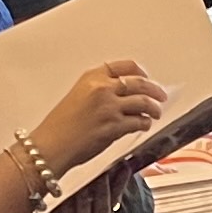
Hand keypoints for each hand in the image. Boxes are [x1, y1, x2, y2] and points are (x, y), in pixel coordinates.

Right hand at [31, 59, 165, 171]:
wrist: (50, 145)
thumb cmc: (59, 127)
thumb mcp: (77, 97)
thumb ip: (99, 92)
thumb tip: (123, 96)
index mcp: (91, 78)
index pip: (124, 66)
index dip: (140, 71)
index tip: (146, 76)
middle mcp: (102, 89)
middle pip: (139, 83)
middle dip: (154, 90)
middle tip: (161, 95)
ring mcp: (109, 107)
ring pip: (143, 102)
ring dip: (154, 108)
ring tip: (156, 112)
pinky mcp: (115, 126)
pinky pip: (139, 121)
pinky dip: (145, 123)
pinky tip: (144, 125)